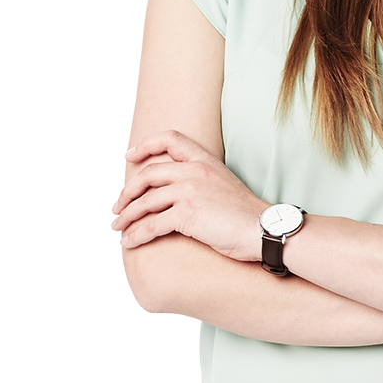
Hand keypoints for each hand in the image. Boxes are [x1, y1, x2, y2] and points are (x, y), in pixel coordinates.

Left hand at [112, 130, 267, 261]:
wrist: (264, 231)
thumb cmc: (245, 215)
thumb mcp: (223, 184)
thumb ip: (199, 180)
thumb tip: (173, 191)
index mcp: (204, 160)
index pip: (170, 139)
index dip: (146, 145)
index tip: (130, 156)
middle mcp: (195, 171)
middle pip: (148, 174)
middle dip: (127, 192)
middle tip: (118, 207)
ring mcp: (190, 191)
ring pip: (145, 202)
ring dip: (127, 217)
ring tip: (119, 228)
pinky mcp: (187, 214)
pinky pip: (152, 225)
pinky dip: (136, 235)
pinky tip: (129, 243)